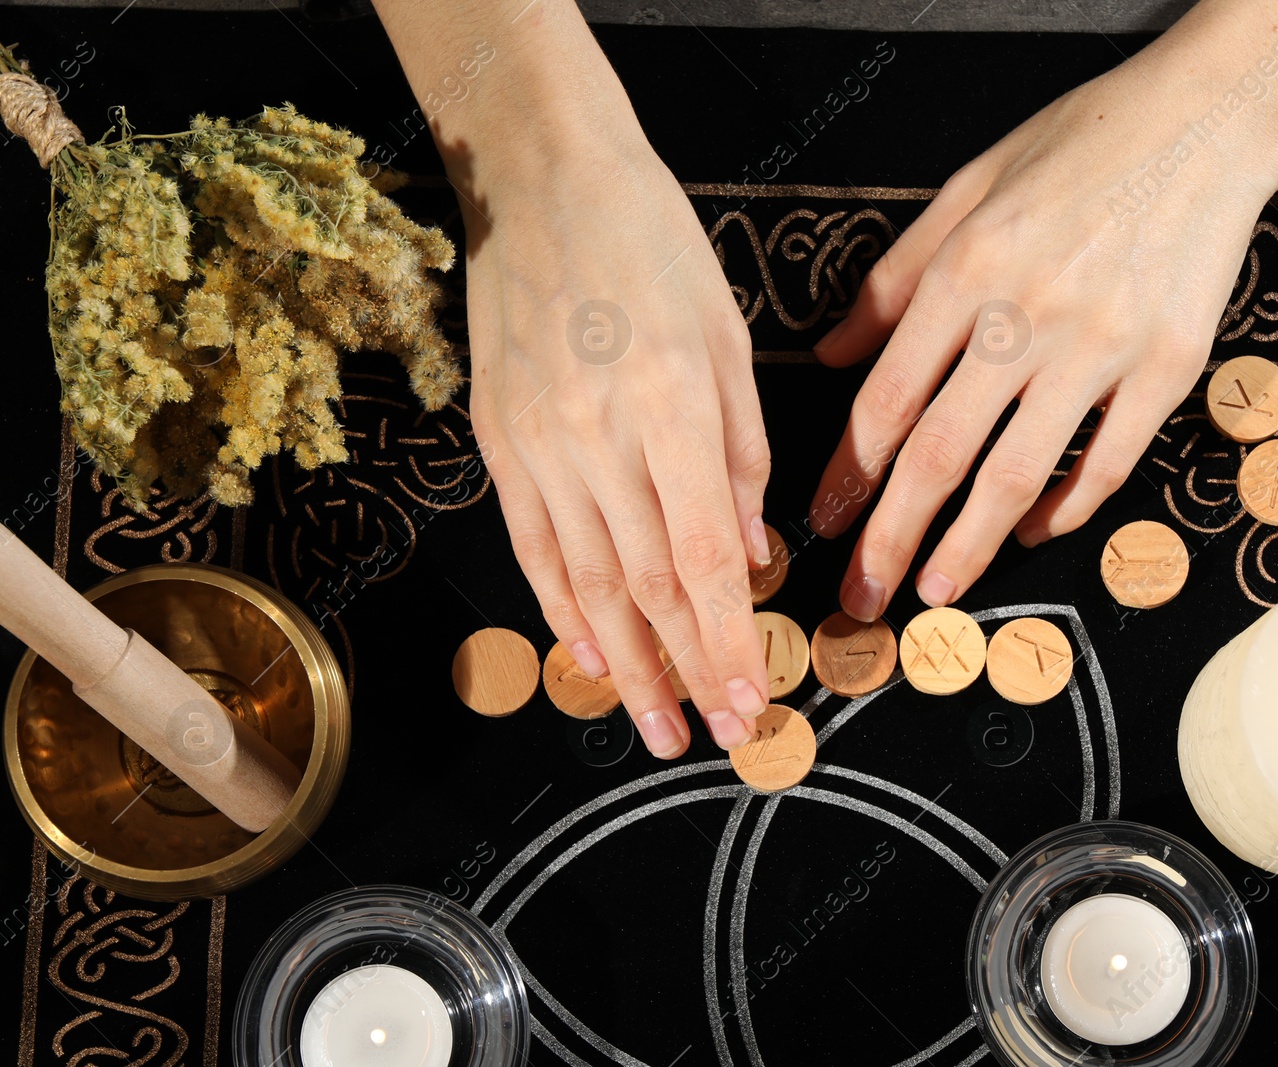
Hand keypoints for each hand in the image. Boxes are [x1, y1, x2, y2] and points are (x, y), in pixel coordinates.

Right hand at [375, 0, 773, 755]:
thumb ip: (743, 456)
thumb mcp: (725, 338)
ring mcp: (536, 444)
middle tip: (712, 739)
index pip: (703, 558)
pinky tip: (587, 658)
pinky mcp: (499, 442)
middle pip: (647, 586)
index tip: (749, 703)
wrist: (538, 180)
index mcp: (667, 404)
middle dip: (685, 672)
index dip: (726, 642)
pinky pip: (534, 546)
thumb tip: (754, 558)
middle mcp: (595, 437)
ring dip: (626, 665)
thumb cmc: (651, 246)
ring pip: (587, 582)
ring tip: (653, 728)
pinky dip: (562, 610)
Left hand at [807, 0, 1277, 620]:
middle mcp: (1029, 314)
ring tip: (936, 593)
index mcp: (968, 268)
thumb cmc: (1081, 144)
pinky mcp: (1170, 365)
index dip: (849, 472)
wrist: (1209, 117)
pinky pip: (1110, 460)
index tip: (825, 521)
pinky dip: (1068, 507)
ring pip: (1020, 473)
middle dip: (891, 536)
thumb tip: (829, 355)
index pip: (888, 398)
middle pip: (941, 453)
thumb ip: (894, 281)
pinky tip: (1034, 530)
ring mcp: (1104, 346)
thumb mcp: (966, 190)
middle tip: (862, 596)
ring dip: (970, 545)